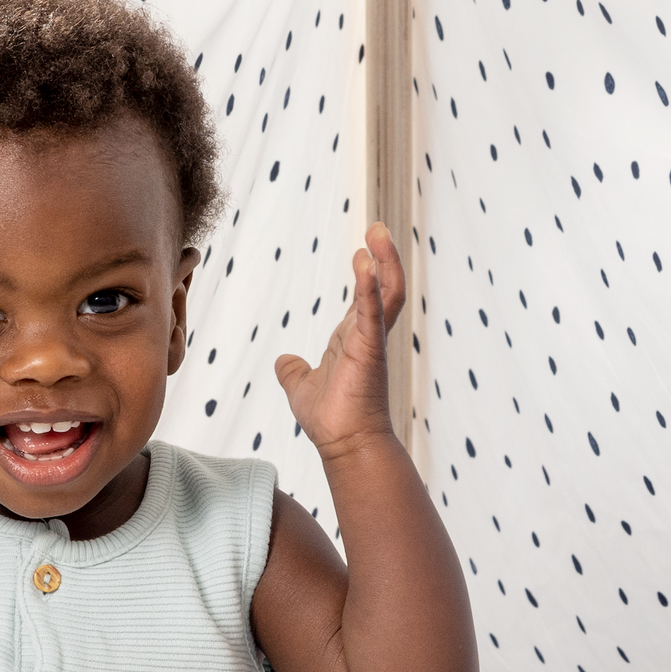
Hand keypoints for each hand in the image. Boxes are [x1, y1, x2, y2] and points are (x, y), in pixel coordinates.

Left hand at [273, 219, 404, 456]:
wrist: (344, 445)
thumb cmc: (330, 419)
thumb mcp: (301, 386)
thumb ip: (293, 370)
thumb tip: (283, 361)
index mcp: (354, 339)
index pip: (365, 296)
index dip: (367, 271)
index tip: (366, 247)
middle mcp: (367, 335)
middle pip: (384, 286)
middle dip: (383, 256)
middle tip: (377, 226)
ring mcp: (371, 341)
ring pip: (387, 292)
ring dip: (384, 261)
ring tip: (377, 231)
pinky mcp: (370, 350)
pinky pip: (370, 312)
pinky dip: (368, 286)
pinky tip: (364, 262)